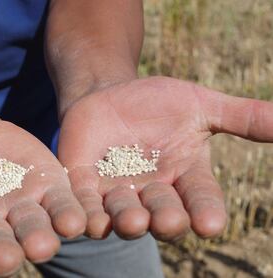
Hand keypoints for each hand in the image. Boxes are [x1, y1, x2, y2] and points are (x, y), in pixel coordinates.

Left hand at [58, 76, 272, 240]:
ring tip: (130, 222)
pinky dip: (84, 214)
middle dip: (166, 219)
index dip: (206, 212)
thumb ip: (240, 117)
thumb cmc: (156, 103)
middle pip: (163, 213)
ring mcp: (117, 193)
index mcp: (184, 176)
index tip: (211, 225)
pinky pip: (84, 205)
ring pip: (123, 214)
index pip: (201, 198)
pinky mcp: (84, 186)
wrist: (109, 96)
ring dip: (126, 220)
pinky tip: (83, 222)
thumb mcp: (199, 105)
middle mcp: (153, 192)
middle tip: (168, 222)